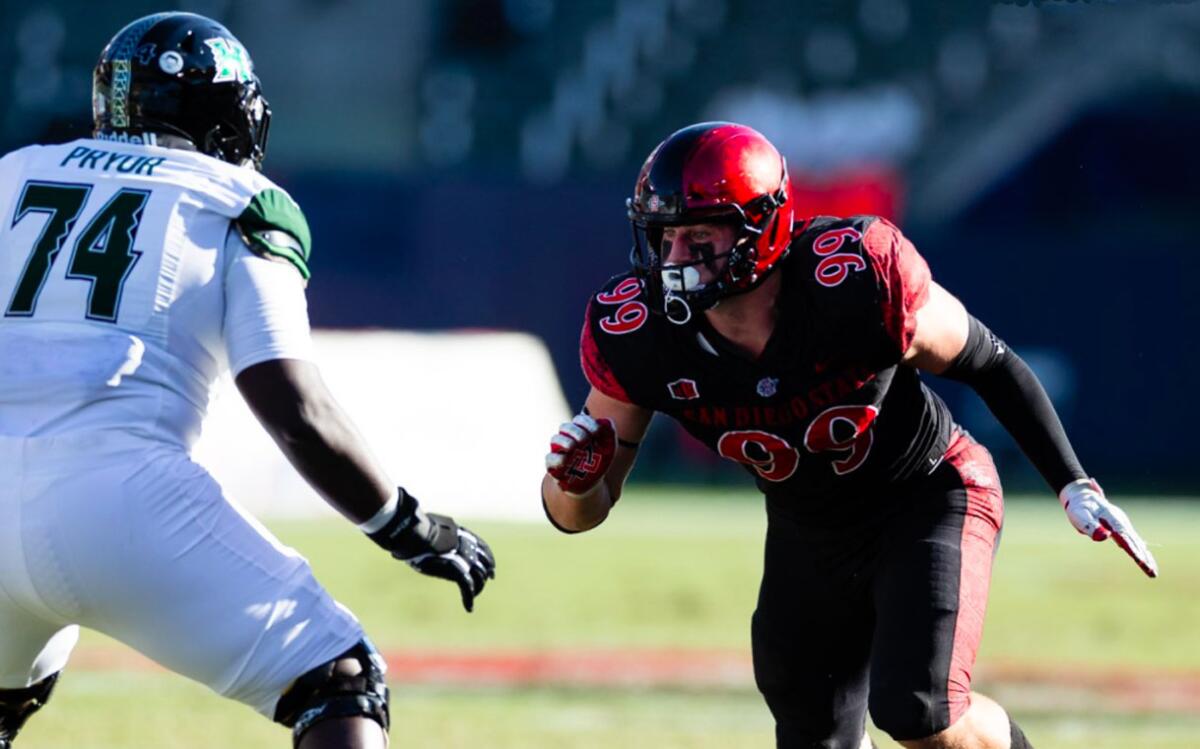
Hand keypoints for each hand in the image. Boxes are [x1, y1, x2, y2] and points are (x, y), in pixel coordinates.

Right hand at [367, 489, 496, 611]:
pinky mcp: (457, 572)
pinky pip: (467, 588)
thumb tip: (417, 526)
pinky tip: (468, 608)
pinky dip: (469, 599)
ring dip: (477, 588)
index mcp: (463, 536)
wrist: (416, 533)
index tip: (491, 566)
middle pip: (484, 564)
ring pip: (478, 578)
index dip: (488, 558)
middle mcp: (467, 548)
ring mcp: (464, 560)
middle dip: (486, 573)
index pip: (482, 548)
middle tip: (488, 580)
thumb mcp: (429, 527)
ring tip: (472, 596)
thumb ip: (431, 531)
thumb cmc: (417, 528)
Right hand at [545, 413, 615, 495]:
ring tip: (573, 447)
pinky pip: (550, 458)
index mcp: (580, 431)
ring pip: (555, 439)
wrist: (593, 483)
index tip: (597, 432)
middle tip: (586, 441)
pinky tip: (566, 460)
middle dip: (576, 432)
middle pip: (565, 427)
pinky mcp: (554, 466)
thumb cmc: (599, 460)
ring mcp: (560, 452)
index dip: (587, 422)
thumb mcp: (609, 446)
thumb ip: (609, 431)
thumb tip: (604, 422)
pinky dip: (557, 458)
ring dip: (565, 441)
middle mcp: (568, 439)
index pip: (579, 420)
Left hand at [1059, 478, 1157, 577]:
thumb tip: (1104, 537)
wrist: (1083, 497)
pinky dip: (1141, 552)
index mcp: (1112, 517)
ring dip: (1146, 557)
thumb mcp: (1080, 515)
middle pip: (1134, 541)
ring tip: (1153, 572)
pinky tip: (1147, 562)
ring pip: (1137, 542)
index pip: (1124, 536)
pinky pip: (1134, 542)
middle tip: (1151, 571)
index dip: (1131, 548)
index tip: (1139, 560)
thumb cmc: (1080, 508)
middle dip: (1143, 557)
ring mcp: (1123, 525)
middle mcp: (1121, 521)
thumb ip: (1091, 526)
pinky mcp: (1122, 528)